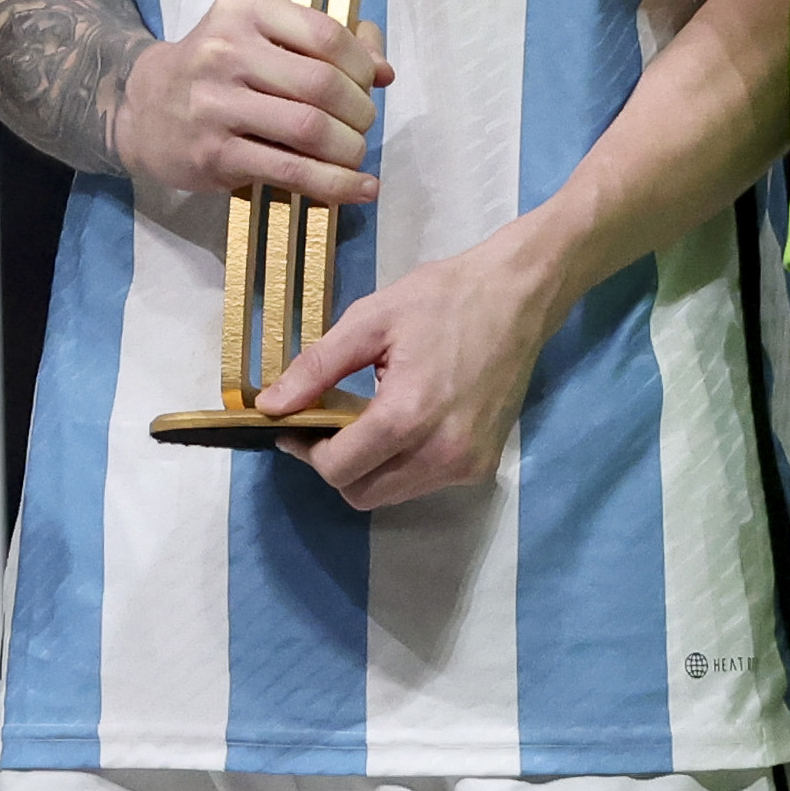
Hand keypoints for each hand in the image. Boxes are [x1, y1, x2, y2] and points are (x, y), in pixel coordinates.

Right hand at [118, 0, 388, 207]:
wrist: (142, 109)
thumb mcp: (261, 37)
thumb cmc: (216, 69)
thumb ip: (323, 44)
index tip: (370, 84)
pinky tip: (360, 188)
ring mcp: (216, 104)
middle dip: (359, 111)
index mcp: (244, 10)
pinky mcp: (214, 154)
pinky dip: (335, 184)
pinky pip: (290, 170)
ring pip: (310, 129)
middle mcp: (226, 51)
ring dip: (350, 148)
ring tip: (355, 155)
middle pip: (322, 85)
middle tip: (361, 125)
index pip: (326, 34)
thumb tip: (384, 70)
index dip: (362, 65)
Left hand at [258, 226, 569, 509]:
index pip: (337, 469)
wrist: (520, 296)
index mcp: (408, 416)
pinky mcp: (484, 465)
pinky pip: (424, 483)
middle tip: (327, 425)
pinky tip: (406, 424)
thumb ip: (317, 368)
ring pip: (391, 494)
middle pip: (361, 494)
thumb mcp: (371, 320)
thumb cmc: (443, 298)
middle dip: (335, 466)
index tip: (294, 425)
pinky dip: (402, 465)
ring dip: (369, 468)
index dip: (306, 451)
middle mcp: (441, 454)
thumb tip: (270, 407)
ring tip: (369, 419)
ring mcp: (467, 465)